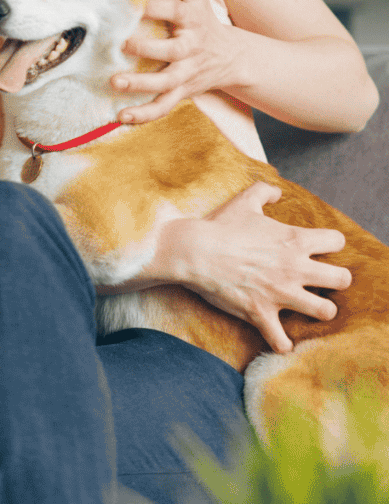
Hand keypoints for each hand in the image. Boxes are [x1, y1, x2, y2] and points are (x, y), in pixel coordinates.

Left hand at [113, 0, 245, 123]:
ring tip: (116, 84)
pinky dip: (143, 115)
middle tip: (124, 44)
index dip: (160, 8)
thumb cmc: (203, 20)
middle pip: (172, 52)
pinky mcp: (181, 92)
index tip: (140, 5)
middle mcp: (189, 49)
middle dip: (149, 49)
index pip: (177, 11)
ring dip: (141, 86)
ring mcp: (185, 74)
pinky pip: (163, 107)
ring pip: (165, 84)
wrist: (234, 57)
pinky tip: (121, 117)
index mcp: (192, 20)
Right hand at [170, 182, 350, 352]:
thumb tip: (277, 191)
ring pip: (325, 311)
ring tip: (309, 308)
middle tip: (320, 281)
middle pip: (342, 280)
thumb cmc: (218, 226)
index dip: (330, 244)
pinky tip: (280, 340)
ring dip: (319, 311)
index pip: (337, 241)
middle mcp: (295, 268)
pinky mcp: (261, 312)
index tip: (319, 248)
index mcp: (295, 240)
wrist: (192, 251)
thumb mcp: (243, 202)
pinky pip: (281, 339)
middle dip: (335, 281)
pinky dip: (282, 342)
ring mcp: (280, 293)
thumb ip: (265, 192)